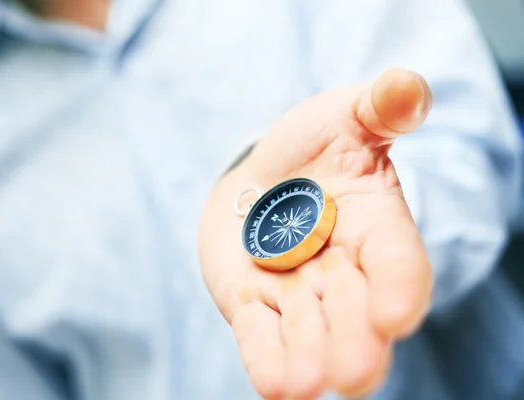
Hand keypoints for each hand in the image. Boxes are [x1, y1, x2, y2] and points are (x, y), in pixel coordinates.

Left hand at [199, 68, 433, 398]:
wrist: (261, 175)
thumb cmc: (312, 146)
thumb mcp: (346, 116)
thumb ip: (380, 106)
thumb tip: (408, 84)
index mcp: (377, 227)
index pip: (398, 262)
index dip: (400, 287)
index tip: (396, 315)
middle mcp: (344, 270)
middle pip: (354, 310)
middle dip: (355, 340)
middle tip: (353, 373)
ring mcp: (297, 291)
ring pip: (308, 331)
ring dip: (309, 358)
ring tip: (307, 385)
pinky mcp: (253, 302)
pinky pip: (260, 333)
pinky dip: (266, 357)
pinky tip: (274, 386)